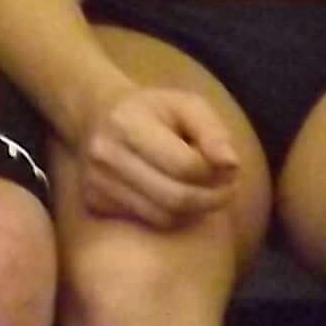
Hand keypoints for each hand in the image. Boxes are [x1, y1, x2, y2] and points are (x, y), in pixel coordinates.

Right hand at [76, 85, 239, 230]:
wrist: (95, 114)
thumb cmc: (151, 108)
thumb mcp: (186, 105)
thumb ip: (212, 132)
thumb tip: (231, 165)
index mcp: (127, 123)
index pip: (184, 165)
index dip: (214, 172)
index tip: (229, 169)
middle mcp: (106, 156)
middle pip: (175, 198)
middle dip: (211, 199)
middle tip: (227, 190)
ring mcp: (96, 183)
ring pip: (163, 217)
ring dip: (195, 211)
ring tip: (205, 193)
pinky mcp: (95, 203)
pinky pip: (147, 221)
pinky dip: (172, 215)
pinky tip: (177, 197)